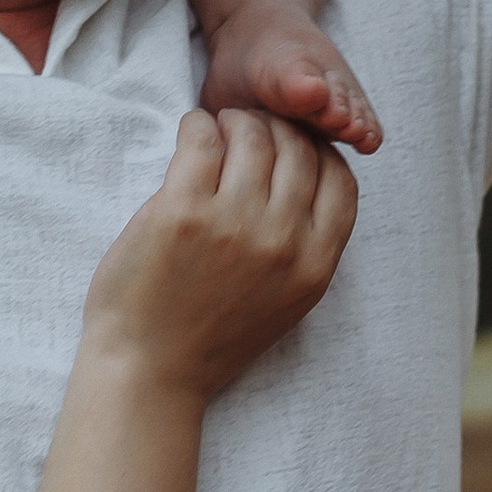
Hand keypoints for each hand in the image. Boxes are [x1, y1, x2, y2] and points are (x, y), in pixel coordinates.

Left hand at [82, 110, 356, 400]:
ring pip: (253, 135)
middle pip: (298, 149)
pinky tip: (193, 130)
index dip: (321, 152)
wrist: (149, 371)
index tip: (297, 145)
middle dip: (278, 127)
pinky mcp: (182, 211)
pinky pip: (201, 139)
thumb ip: (306, 248)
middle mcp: (281, 240)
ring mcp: (233, 223)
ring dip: (237, 120)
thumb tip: (311, 182)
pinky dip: (198, 124)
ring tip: (219, 126)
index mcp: (313, 265)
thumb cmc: (212, 337)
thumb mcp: (285, 301)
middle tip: (251, 126)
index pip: (341, 180)